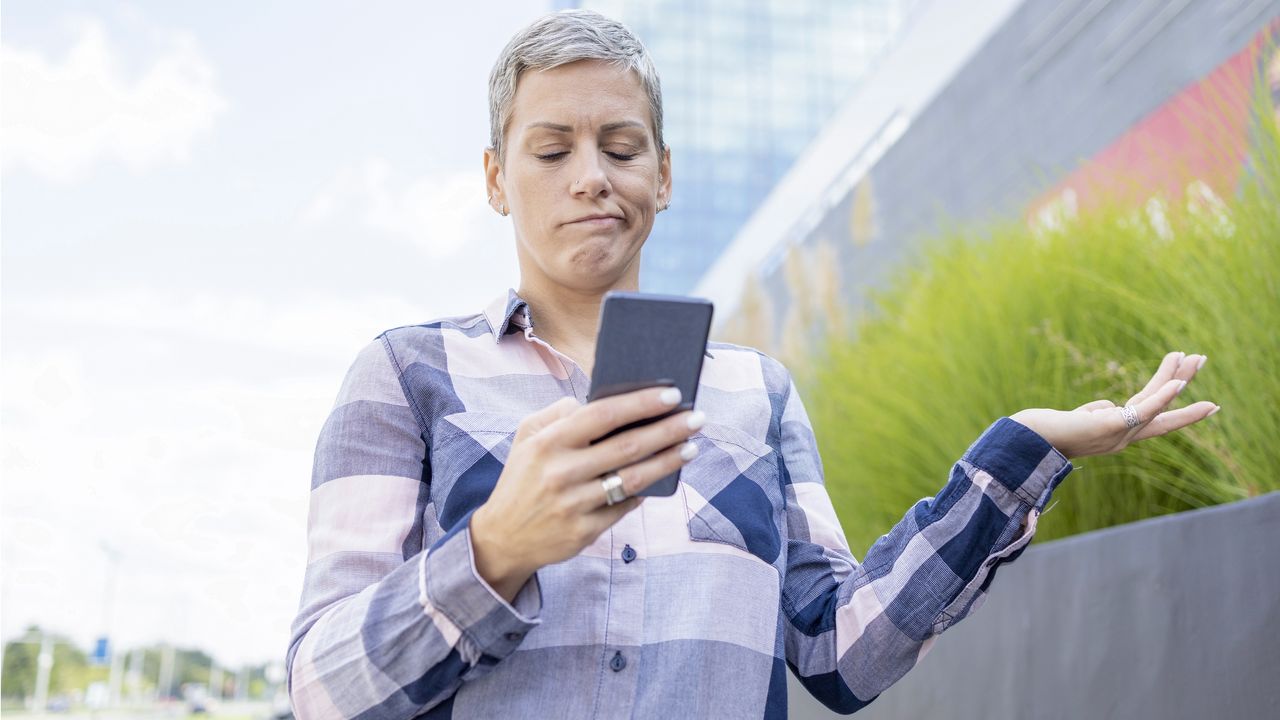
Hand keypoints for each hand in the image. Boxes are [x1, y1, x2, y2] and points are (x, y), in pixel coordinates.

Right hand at [470, 386, 702, 601]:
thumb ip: (559, 413)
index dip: (640, 403)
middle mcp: (561, 473)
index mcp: (548, 443)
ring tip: (691, 446)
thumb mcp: (527, 437)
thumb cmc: (522, 478)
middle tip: (696, 418)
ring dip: (668, 461)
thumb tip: (601, 401)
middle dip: (668, 429)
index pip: (603, 414)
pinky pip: (624, 506)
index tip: (672, 394)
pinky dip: (646, 490)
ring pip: (633, 478)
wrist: (503, 537)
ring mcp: (574, 505)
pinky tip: (664, 477)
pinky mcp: (584, 532)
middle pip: (627, 446)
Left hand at [1009, 351, 1218, 459]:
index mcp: (1116, 435)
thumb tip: (1109, 405)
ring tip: (1192, 357)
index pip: (1152, 418)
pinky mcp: (1111, 428)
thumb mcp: (1080, 419)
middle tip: (1202, 359)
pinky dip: (1162, 396)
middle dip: (1183, 382)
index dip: (1178, 409)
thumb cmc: (1046, 431)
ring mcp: (1118, 435)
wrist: (1027, 443)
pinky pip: (1143, 410)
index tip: (1209, 405)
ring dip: (1175, 378)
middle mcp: (1122, 439)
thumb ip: (1098, 411)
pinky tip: (1178, 383)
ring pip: (1155, 403)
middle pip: (1161, 408)